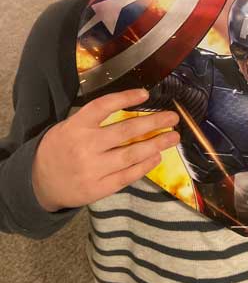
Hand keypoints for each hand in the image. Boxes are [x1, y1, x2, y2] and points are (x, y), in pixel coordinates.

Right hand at [32, 89, 179, 211]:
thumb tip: (129, 109)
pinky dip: (144, 166)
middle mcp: (85, 146)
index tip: (146, 93)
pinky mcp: (98, 188)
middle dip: (153, 122)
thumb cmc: (59, 149)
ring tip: (172, 137)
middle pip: (125, 131)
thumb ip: (93, 121)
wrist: (39, 182)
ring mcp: (92, 169)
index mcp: (76, 126)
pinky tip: (156, 157)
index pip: (104, 106)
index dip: (125, 98)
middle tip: (172, 118)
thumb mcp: (68, 127)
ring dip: (155, 144)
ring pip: (131, 154)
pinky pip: (126, 176)